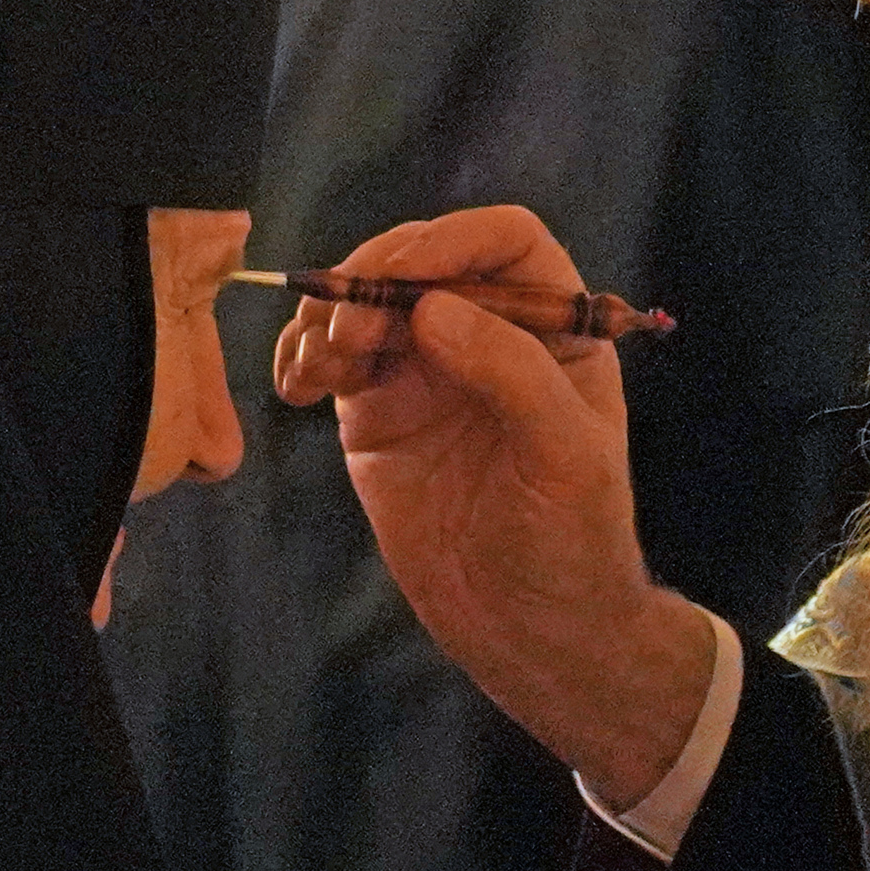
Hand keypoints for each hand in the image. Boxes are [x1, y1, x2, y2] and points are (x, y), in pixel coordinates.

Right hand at [269, 207, 709, 805]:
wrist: (530, 630)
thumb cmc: (575, 541)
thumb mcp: (566, 455)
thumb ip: (511, 372)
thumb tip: (432, 308)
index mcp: (554, 325)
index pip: (505, 241)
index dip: (453, 239)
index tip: (405, 271)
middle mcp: (488, 332)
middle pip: (421, 260)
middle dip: (375, 279)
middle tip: (348, 332)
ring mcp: (426, 370)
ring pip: (366, 303)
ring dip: (328, 316)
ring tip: (317, 369)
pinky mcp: (375, 412)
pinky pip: (331, 359)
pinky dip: (302, 356)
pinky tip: (294, 386)